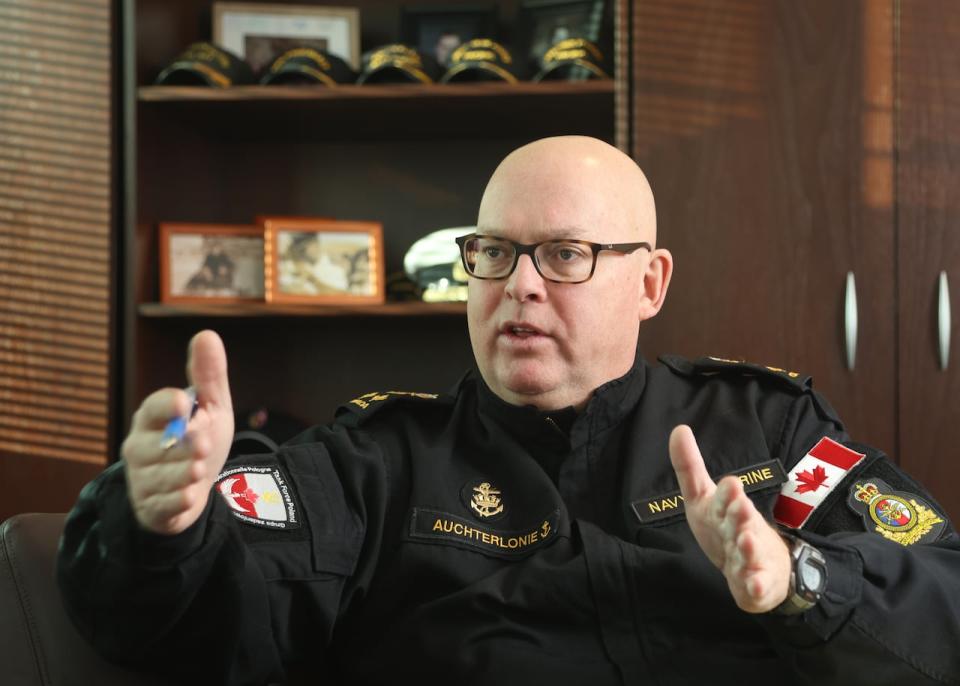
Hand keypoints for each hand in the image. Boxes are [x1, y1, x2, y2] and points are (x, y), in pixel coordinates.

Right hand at [121, 330, 234, 534]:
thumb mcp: (211, 408)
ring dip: (186, 473)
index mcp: (152, 418)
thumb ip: (208, 376)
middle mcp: (139, 446)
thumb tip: (207, 334)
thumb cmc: (198, 441)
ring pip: (162, 476)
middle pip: (157, 446)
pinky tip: (190, 495)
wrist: (195, 490)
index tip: (184, 403)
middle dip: (183, 446)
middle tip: (202, 446)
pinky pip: (163, 505)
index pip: (152, 408)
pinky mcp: (151, 507)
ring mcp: (142, 479)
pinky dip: (180, 500)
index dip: (167, 405)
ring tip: (199, 469)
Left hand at [669, 425, 790, 612]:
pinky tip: (752, 585)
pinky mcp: (756, 583)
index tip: (730, 483)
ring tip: (746, 540)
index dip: (728, 493)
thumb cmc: (726, 527)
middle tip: (740, 506)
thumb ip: (690, 467)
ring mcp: (752, 557)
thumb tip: (678, 429)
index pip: (727, 498)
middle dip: (741, 514)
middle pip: (742, 522)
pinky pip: (756, 587)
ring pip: (750, 552)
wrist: (763, 567)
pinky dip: (755, 586)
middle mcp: (743, 530)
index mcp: (728, 510)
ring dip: (748, 546)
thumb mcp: (703, 498)